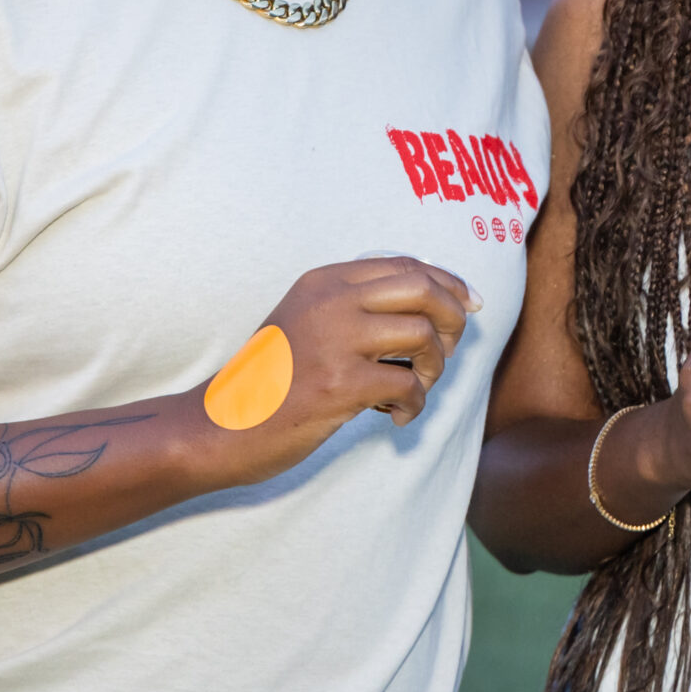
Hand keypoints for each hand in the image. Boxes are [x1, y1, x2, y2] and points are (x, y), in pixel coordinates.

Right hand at [205, 256, 477, 483]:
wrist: (219, 426)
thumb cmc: (271, 380)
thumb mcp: (307, 321)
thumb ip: (355, 305)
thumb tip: (432, 304)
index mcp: (324, 280)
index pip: (406, 265)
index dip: (448, 283)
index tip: (471, 305)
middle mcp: (331, 301)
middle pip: (423, 289)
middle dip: (453, 319)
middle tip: (448, 351)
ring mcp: (335, 340)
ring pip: (424, 336)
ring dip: (434, 368)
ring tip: (413, 389)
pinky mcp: (339, 384)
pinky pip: (408, 385)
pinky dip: (414, 404)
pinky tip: (396, 416)